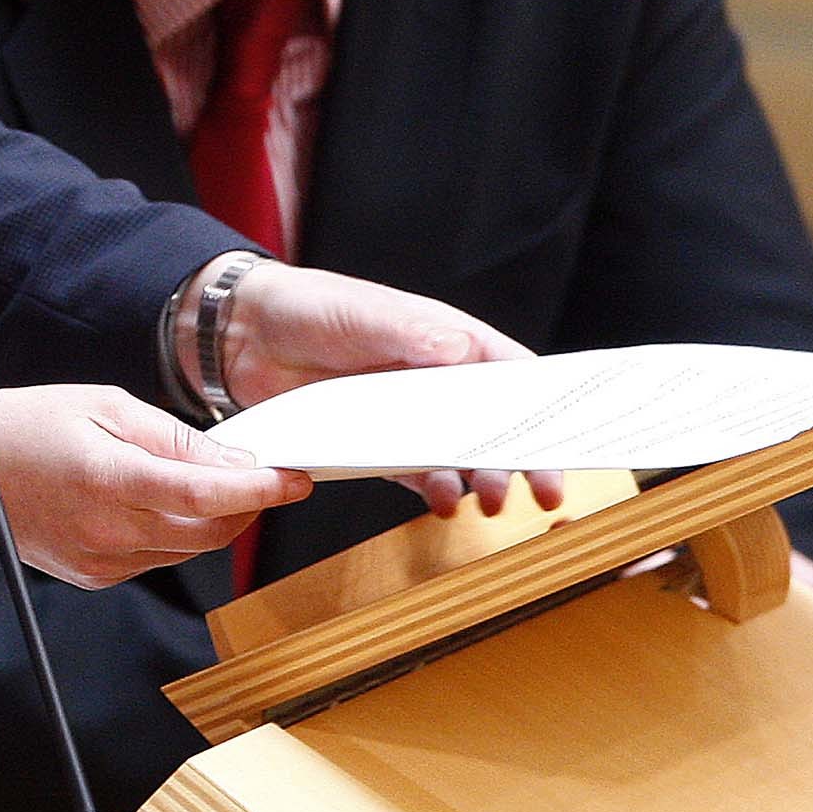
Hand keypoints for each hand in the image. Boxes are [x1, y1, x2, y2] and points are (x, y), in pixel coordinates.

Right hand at [0, 385, 312, 587]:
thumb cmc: (23, 426)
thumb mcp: (102, 403)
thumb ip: (171, 435)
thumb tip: (231, 457)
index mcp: (110, 478)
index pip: (208, 492)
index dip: (261, 488)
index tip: (295, 478)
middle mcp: (109, 530)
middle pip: (210, 529)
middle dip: (246, 503)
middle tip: (261, 472)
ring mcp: (102, 561)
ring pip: (188, 547)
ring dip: (211, 517)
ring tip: (201, 477)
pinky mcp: (96, 576)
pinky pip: (157, 557)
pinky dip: (172, 530)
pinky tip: (150, 499)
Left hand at [206, 258, 566, 516]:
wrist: (243, 337)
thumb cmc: (309, 309)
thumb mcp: (360, 315)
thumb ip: (408, 334)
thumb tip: (458, 351)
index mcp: (446, 340)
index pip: (512, 373)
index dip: (546, 405)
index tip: (569, 438)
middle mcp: (434, 379)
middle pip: (495, 422)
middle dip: (522, 456)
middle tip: (541, 491)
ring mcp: (407, 413)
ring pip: (460, 452)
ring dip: (481, 478)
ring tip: (488, 502)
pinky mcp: (376, 442)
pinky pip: (415, 471)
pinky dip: (433, 488)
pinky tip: (443, 502)